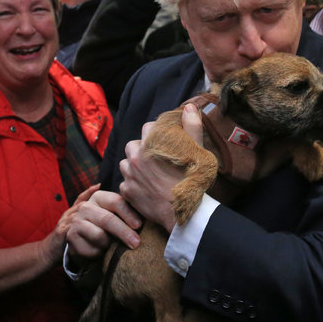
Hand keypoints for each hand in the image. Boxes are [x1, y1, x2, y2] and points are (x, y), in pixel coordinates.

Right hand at [66, 189, 141, 261]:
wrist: (76, 237)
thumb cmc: (102, 224)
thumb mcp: (114, 213)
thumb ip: (126, 209)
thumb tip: (146, 209)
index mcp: (99, 197)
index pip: (116, 201)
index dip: (129, 214)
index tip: (139, 225)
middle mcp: (86, 207)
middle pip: (108, 219)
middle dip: (124, 232)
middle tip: (136, 243)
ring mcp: (76, 221)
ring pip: (99, 236)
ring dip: (109, 244)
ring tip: (110, 245)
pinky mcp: (71, 237)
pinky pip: (90, 249)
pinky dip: (98, 253)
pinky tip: (99, 250)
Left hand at [119, 104, 203, 232]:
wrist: (183, 213)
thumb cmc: (192, 182)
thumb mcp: (197, 152)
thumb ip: (192, 127)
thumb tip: (188, 108)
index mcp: (151, 145)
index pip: (148, 128)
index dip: (157, 132)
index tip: (164, 140)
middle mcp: (136, 158)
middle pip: (133, 144)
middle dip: (142, 148)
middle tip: (156, 157)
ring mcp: (130, 176)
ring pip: (126, 163)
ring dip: (134, 165)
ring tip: (149, 172)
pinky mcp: (127, 192)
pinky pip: (125, 183)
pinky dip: (132, 183)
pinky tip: (145, 188)